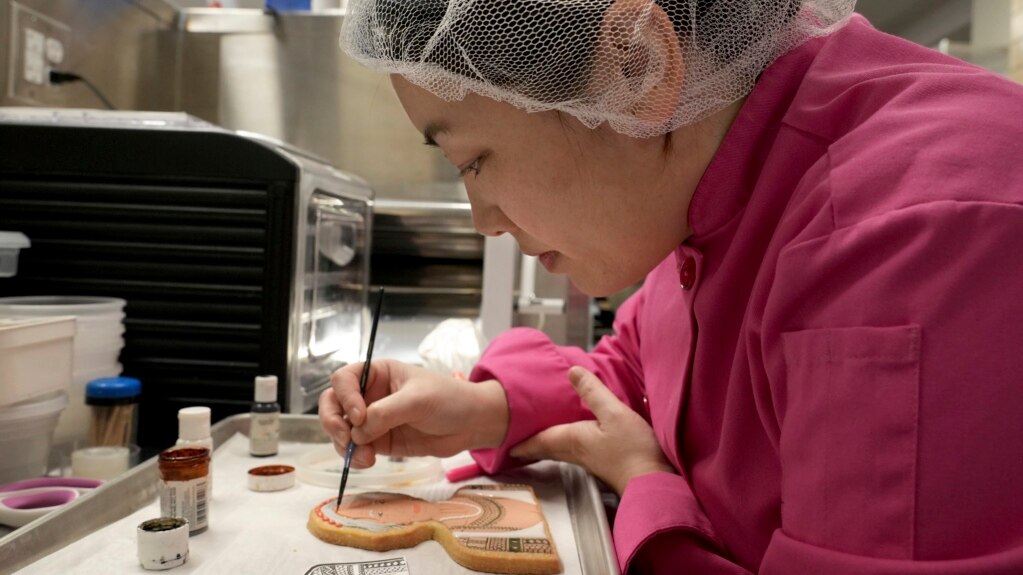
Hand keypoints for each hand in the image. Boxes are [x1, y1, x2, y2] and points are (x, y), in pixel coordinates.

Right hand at [319, 359, 508, 467]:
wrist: (471, 424)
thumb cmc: (448, 399)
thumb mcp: (418, 400)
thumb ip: (386, 413)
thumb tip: (358, 431)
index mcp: (377, 373)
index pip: (343, 380)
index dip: (345, 397)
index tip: (359, 416)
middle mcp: (369, 395)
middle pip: (332, 404)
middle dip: (332, 422)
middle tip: (347, 439)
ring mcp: (372, 419)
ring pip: (340, 430)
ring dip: (344, 445)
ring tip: (365, 457)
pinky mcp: (379, 441)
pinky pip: (355, 449)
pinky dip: (355, 457)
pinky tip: (368, 462)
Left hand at [510, 366, 674, 494]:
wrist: (652, 482)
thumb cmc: (633, 451)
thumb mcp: (613, 413)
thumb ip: (593, 393)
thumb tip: (572, 372)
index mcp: (573, 439)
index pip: (539, 440)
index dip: (521, 440)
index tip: (504, 442)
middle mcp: (576, 452)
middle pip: (546, 447)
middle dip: (529, 444)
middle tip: (514, 441)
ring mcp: (589, 460)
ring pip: (559, 450)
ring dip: (545, 444)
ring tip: (536, 438)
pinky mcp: (602, 463)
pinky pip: (574, 451)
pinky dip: (564, 444)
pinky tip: (572, 440)